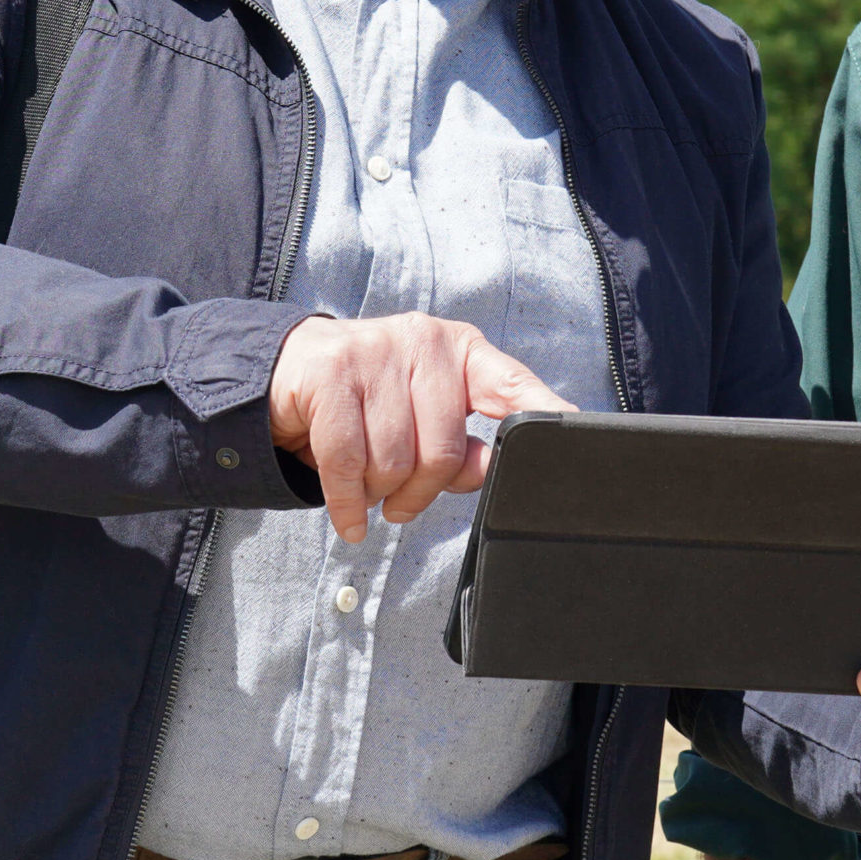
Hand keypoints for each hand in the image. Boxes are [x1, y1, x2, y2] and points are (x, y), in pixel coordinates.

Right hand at [268, 314, 567, 542]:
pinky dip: (347, 503)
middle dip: (419, 493)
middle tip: (399, 500)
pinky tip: (349, 518)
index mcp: (461, 350)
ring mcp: (375, 352)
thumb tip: (488, 469)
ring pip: (393, 462)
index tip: (570, 426)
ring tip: (368, 483)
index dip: (540, 408)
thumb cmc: (371, 403)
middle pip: (442, 451)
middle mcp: (424, 341)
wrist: (290, 370)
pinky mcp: (330, 372)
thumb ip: (462, 449)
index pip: (511, 384)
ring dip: (377, 493)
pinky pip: (347, 460)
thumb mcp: (423, 420)